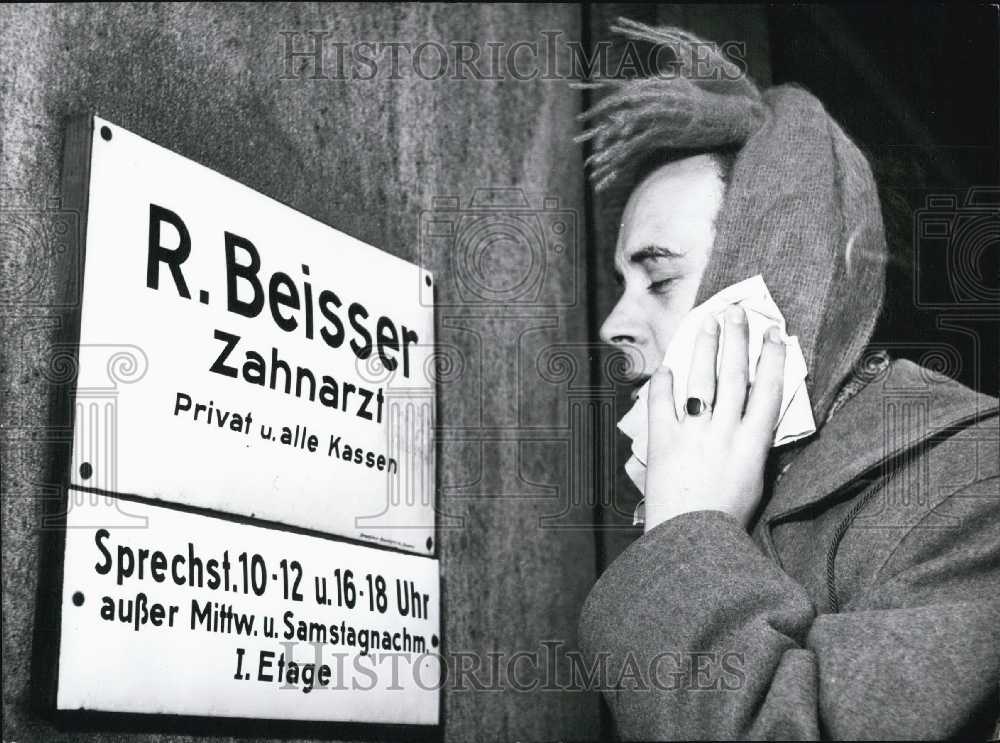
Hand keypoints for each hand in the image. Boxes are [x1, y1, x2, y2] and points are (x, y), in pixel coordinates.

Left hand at [644, 304, 786, 531]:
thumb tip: (754, 420)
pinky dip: (663, 383)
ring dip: (705, 348)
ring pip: (702, 380)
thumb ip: (754, 449)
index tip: (774, 333)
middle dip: (737, 340)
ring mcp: (693, 434)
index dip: (771, 358)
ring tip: (709, 323)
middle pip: (734, 375)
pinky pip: (662, 403)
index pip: (768, 390)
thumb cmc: (726, 520)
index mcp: (753, 444)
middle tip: (737, 312)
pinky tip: (666, 366)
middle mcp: (725, 432)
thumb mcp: (755, 483)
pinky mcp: (663, 441)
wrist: (691, 541)